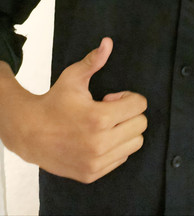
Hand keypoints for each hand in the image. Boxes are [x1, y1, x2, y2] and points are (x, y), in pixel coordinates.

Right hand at [4, 38, 147, 182]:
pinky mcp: (92, 174)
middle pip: (141, 125)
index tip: (110, 98)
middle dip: (129, 113)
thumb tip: (108, 42)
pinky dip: (116, 147)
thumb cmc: (54, 102)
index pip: (139, 106)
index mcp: (99, 119)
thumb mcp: (73, 78)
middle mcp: (100, 143)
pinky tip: (98, 138)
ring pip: (135, 143)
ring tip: (104, 125)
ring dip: (125, 131)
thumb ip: (93, 61)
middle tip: (109, 110)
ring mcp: (96, 162)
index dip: (128, 97)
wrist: (30, 133)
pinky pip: (122, 158)